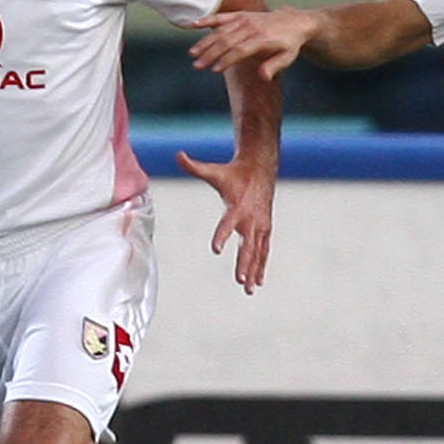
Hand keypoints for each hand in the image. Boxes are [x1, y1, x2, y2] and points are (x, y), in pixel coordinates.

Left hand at [176, 150, 274, 292]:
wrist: (262, 168)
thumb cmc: (234, 173)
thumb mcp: (214, 171)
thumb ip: (194, 167)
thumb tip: (177, 154)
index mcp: (237, 207)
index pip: (227, 224)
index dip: (222, 236)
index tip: (215, 249)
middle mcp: (250, 219)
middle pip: (247, 245)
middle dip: (244, 263)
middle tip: (240, 280)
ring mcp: (260, 225)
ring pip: (258, 252)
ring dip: (254, 271)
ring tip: (248, 289)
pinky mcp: (265, 229)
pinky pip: (264, 250)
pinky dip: (261, 266)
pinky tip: (258, 282)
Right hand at [187, 7, 316, 78]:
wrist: (294, 21)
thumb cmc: (289, 44)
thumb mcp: (287, 57)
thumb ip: (274, 66)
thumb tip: (264, 77)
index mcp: (263, 39)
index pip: (241, 50)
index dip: (227, 60)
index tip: (214, 69)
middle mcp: (252, 27)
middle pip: (227, 41)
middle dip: (210, 54)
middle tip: (197, 66)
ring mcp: (245, 19)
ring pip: (221, 30)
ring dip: (205, 42)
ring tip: (192, 53)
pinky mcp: (240, 15)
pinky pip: (222, 17)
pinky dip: (207, 20)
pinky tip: (193, 25)